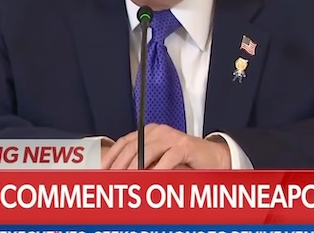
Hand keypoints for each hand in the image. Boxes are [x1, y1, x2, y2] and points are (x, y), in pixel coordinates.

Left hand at [101, 123, 230, 169]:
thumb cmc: (183, 161)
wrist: (211, 158)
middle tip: (112, 179)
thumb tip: (118, 176)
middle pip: (133, 147)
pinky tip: (152, 179)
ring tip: (128, 181)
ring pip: (148, 151)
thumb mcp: (158, 161)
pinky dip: (159, 169)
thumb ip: (142, 164)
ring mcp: (171, 137)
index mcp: (148, 132)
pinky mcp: (185, 145)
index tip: (101, 170)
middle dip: (120, 165)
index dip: (111, 156)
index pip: (124, 142)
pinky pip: (168, 158)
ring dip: (136, 168)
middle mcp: (158, 131)